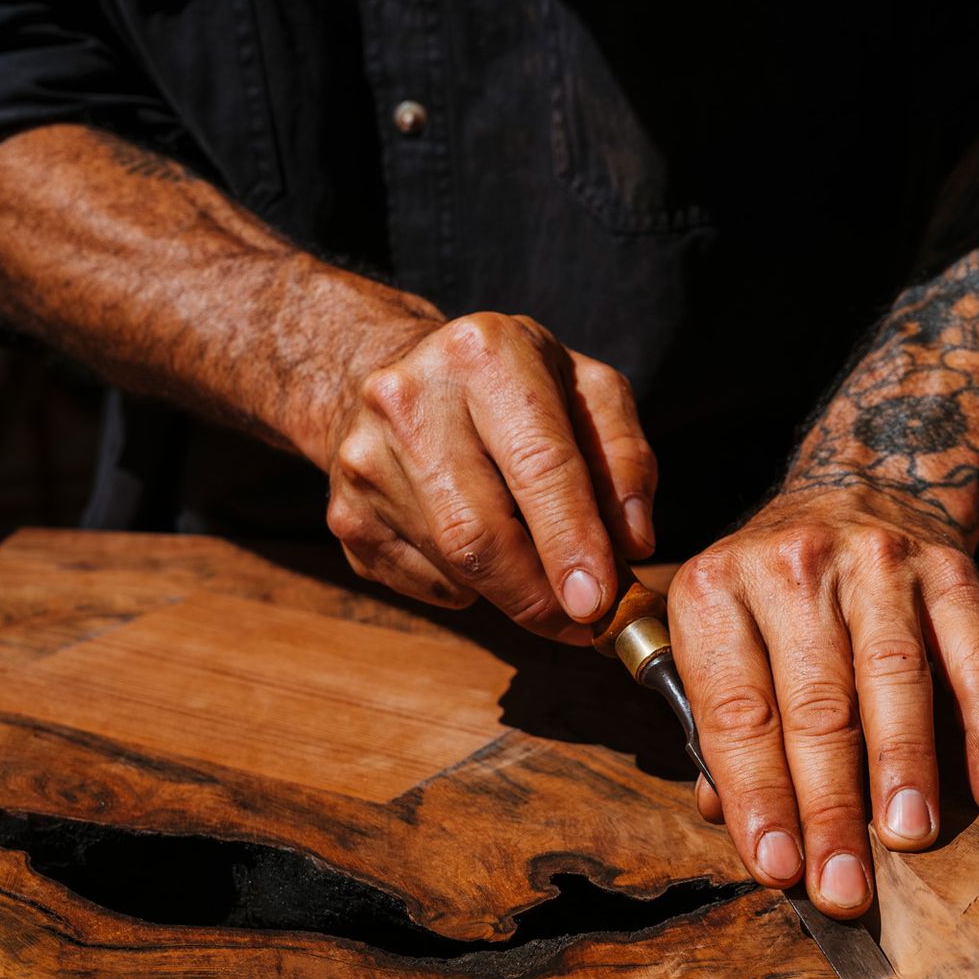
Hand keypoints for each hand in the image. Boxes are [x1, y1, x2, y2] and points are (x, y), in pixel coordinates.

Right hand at [326, 312, 657, 640]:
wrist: (395, 373)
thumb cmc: (513, 387)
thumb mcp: (586, 391)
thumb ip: (625, 461)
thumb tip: (633, 544)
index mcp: (486, 354)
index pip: (539, 465)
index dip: (571, 542)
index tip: (599, 603)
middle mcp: (411, 399)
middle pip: (480, 535)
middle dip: (540, 596)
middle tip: (585, 624)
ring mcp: (365, 460)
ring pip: (452, 566)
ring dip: (511, 593)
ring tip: (542, 573)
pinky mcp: (344, 513)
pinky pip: (424, 583)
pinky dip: (469, 587)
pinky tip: (481, 549)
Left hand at [669, 488, 978, 915]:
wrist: (858, 492)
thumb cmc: (777, 601)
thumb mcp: (722, 637)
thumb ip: (722, 730)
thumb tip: (733, 821)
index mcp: (716, 590)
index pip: (736, 711)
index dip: (757, 796)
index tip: (778, 868)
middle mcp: (793, 568)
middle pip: (815, 704)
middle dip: (830, 805)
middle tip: (844, 886)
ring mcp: (877, 563)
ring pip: (894, 677)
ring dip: (904, 766)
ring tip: (910, 839)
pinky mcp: (951, 569)